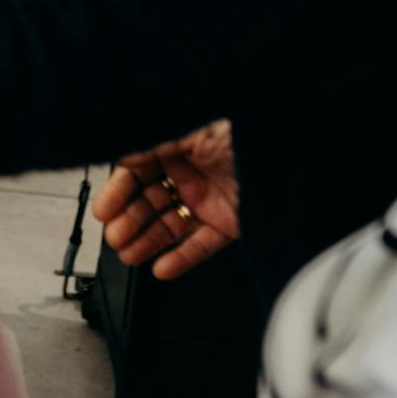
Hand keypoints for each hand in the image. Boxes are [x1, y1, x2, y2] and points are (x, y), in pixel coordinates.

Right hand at [94, 123, 239, 279]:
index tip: (105, 210)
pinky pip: (202, 244)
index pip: (134, 171)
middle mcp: (190, 170)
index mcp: (175, 143)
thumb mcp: (186, 129)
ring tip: (131, 256)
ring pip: (171, 225)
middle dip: (130, 221)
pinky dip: (182, 258)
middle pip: (149, 201)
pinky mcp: (231, 223)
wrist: (291, 152)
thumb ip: (148, 142)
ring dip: (148, 242)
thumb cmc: (242, 129)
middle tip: (116, 238)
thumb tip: (116, 153)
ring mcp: (209, 198)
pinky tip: (162, 268)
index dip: (118, 192)